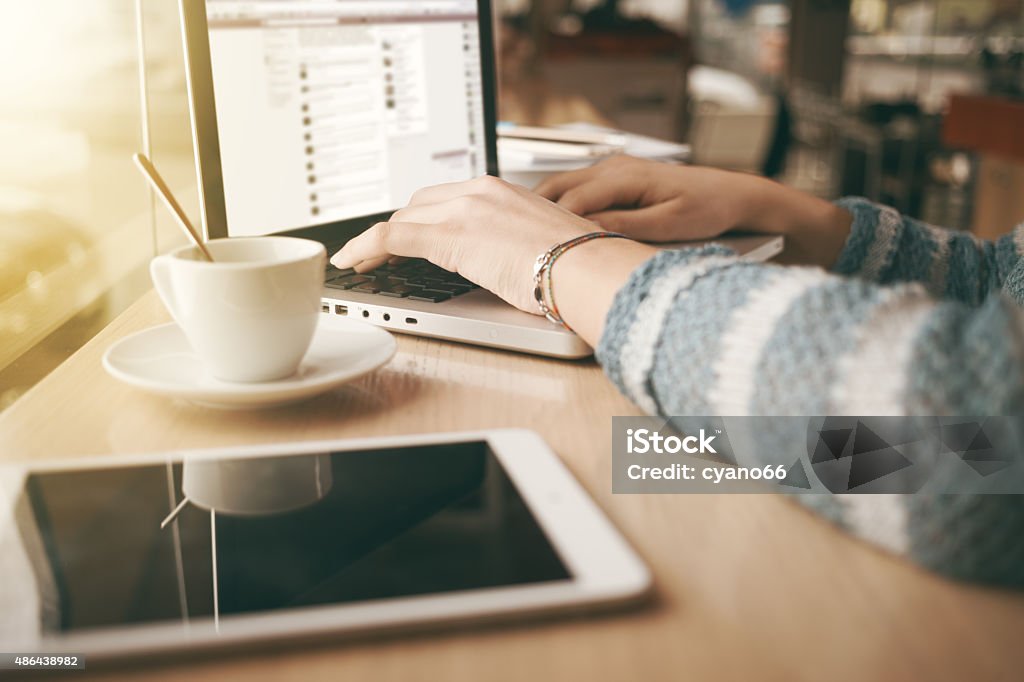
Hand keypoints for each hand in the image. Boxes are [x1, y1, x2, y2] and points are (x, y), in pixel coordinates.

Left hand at [330, 176, 597, 312]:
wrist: (585, 266)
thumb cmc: (575, 264)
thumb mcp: (540, 243)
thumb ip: (515, 243)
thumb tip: (509, 265)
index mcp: (500, 190)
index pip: (446, 198)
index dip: (420, 219)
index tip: (411, 234)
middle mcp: (477, 192)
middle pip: (418, 206)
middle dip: (397, 229)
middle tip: (381, 253)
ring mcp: (462, 211)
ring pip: (402, 221)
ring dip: (376, 242)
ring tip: (361, 262)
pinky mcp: (449, 236)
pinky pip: (391, 238)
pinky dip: (364, 247)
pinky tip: (352, 262)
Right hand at [535, 155, 754, 241]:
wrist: (731, 193)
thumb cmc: (706, 208)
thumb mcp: (668, 224)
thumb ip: (626, 225)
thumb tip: (588, 231)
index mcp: (625, 176)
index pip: (574, 199)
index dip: (552, 223)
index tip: (533, 245)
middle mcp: (614, 167)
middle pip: (558, 186)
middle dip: (532, 210)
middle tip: (509, 235)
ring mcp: (613, 169)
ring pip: (562, 185)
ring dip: (540, 206)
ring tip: (518, 230)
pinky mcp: (616, 177)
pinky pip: (576, 187)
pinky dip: (557, 203)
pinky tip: (547, 223)